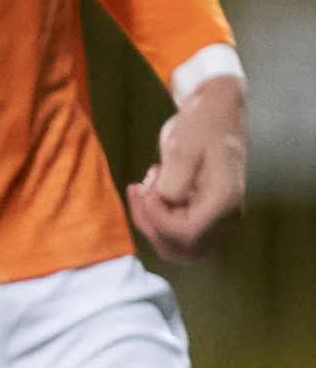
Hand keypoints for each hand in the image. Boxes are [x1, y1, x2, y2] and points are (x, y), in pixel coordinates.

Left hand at [128, 75, 245, 261]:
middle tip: (142, 187)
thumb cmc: (200, 128)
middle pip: (179, 248)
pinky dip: (154, 218)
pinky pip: (173, 236)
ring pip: (174, 247)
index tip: (143, 190)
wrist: (212, 119)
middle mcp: (225, 217)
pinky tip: (152, 188)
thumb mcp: (183, 145)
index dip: (157, 219)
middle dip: (150, 223)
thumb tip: (166, 201)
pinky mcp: (202, 219)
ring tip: (148, 185)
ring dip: (150, 222)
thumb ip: (175, 176)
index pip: (187, 233)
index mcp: (225, 199)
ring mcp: (215, 222)